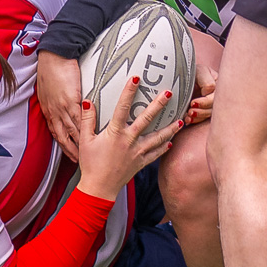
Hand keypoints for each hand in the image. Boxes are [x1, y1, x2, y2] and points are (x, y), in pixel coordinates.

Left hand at [36, 50, 84, 155]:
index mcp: (48, 109)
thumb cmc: (51, 69)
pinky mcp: (71, 101)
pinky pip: (78, 121)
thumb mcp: (47, 89)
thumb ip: (53, 101)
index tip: (69, 153)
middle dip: (71, 151)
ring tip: (88, 154)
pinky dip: (85, 131)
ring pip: (71, 132)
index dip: (63, 145)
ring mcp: (62, 108)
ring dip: (79, 145)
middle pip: (63, 137)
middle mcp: (53, 112)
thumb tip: (58, 107)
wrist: (54, 56)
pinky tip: (92, 138)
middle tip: (80, 162)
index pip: (55, 132)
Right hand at [74, 76, 180, 200]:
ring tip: (181, 120)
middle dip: (158, 105)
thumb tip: (88, 101)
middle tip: (169, 93)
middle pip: (146, 119)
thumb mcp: (85, 141)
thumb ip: (87, 120)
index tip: (135, 78)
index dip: (129, 92)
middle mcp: (129, 140)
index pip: (122, 107)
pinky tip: (171, 141)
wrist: (99, 188)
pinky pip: (156, 154)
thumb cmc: (91, 164)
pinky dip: (164, 147)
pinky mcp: (141, 162)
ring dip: (170, 128)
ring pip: (158, 137)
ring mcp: (137, 152)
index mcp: (115, 133)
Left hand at [185, 64, 216, 126]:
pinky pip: (201, 118)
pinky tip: (187, 120)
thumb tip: (207, 93)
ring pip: (208, 114)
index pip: (216, 96)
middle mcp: (216, 95)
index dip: (205, 102)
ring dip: (198, 117)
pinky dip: (194, 120)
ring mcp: (209, 103)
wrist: (181, 74)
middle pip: (213, 108)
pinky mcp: (202, 110)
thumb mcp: (200, 71)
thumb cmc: (191, 70)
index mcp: (219, 84)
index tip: (193, 103)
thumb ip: (207, 81)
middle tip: (190, 112)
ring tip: (187, 117)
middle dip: (202, 112)